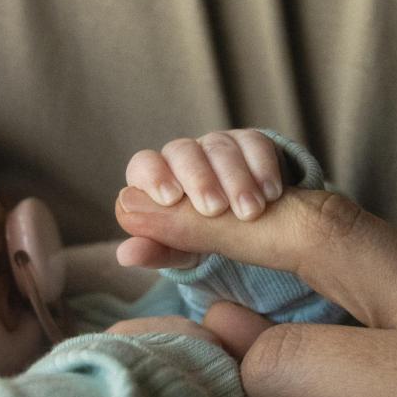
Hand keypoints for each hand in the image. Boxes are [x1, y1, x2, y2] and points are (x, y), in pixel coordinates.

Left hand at [118, 129, 284, 270]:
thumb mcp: (181, 252)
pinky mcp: (251, 143)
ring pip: (219, 147)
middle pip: (182, 151)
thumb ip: (156, 251)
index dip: (153, 177)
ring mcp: (217, 145)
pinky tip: (270, 193)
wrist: (249, 229)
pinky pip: (254, 143)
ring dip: (235, 179)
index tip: (170, 199)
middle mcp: (184, 156)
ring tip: (248, 213)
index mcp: (157, 177)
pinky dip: (262, 167)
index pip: (144, 165)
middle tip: (214, 210)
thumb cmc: (201, 239)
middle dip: (198, 179)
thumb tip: (126, 254)